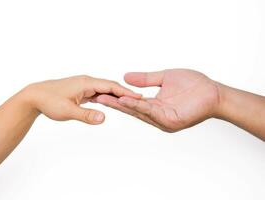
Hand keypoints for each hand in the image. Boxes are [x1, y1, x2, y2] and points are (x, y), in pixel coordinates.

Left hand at [23, 75, 140, 124]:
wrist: (34, 96)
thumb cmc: (49, 101)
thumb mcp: (67, 110)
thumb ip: (86, 115)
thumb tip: (103, 118)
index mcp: (86, 83)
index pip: (111, 86)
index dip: (126, 92)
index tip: (139, 97)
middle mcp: (87, 82)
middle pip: (110, 86)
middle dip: (124, 93)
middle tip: (140, 100)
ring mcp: (84, 86)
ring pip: (104, 90)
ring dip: (116, 95)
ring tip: (130, 101)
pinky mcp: (81, 91)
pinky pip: (97, 93)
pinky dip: (107, 98)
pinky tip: (112, 102)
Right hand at [94, 69, 220, 131]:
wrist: (213, 91)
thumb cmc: (193, 85)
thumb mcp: (165, 77)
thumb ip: (146, 79)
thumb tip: (126, 77)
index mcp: (155, 105)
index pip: (133, 101)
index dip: (118, 97)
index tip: (104, 90)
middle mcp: (157, 115)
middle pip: (132, 109)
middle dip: (115, 103)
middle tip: (98, 96)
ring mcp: (163, 120)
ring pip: (139, 112)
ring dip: (122, 106)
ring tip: (107, 99)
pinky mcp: (170, 121)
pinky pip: (151, 113)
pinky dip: (138, 107)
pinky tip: (126, 101)